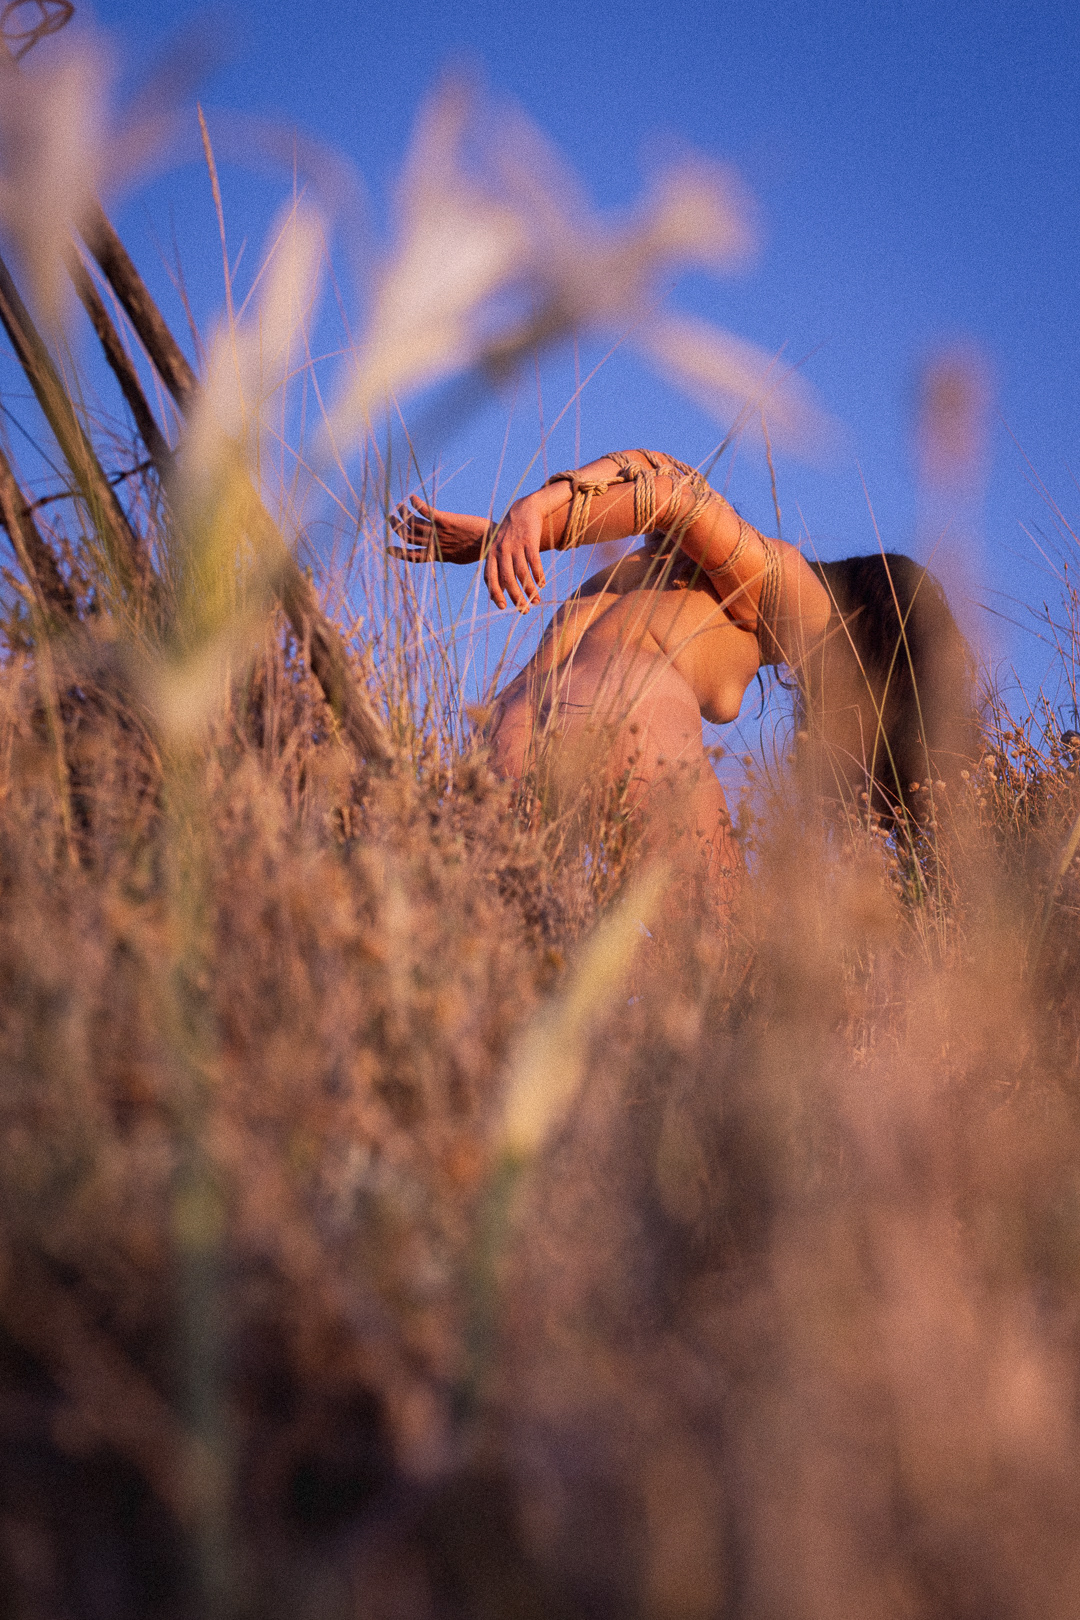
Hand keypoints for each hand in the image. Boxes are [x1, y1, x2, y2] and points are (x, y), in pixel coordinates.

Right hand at [387, 497, 490, 564]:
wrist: (492, 542)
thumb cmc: (480, 549)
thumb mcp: (461, 556)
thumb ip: (449, 554)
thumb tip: (446, 555)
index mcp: (438, 556)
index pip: (413, 557)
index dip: (399, 554)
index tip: (387, 549)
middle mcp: (435, 545)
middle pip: (409, 537)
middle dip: (397, 528)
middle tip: (390, 519)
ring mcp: (439, 533)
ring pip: (413, 524)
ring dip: (403, 514)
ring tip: (398, 506)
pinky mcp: (446, 521)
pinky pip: (426, 512)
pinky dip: (416, 504)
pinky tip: (412, 497)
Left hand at [483, 496, 546, 611]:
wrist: (524, 509)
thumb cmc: (511, 535)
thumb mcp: (499, 549)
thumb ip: (498, 570)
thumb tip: (496, 597)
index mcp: (492, 554)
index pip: (490, 577)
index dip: (495, 593)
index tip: (502, 607)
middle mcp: (501, 550)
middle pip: (507, 578)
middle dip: (516, 597)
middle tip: (525, 610)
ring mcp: (515, 545)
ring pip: (522, 573)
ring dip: (530, 590)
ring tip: (537, 601)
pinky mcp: (529, 540)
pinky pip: (534, 562)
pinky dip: (539, 575)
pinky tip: (543, 584)